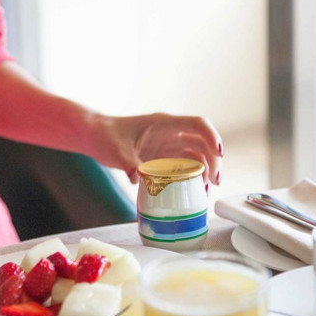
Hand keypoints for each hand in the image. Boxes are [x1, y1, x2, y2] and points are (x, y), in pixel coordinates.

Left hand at [94, 113, 222, 184]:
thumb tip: (137, 177)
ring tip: (207, 190)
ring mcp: (168, 145)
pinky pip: (185, 166)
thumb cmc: (105, 137)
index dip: (212, 136)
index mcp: (163, 124)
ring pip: (196, 155)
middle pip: (202, 142)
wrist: (95, 137)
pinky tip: (195, 191)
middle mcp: (170, 133)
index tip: (219, 153)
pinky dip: (193, 177)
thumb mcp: (115, 151)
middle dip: (213, 160)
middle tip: (216, 181)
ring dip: (206, 170)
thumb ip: (127, 163)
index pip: (197, 124)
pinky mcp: (163, 158)